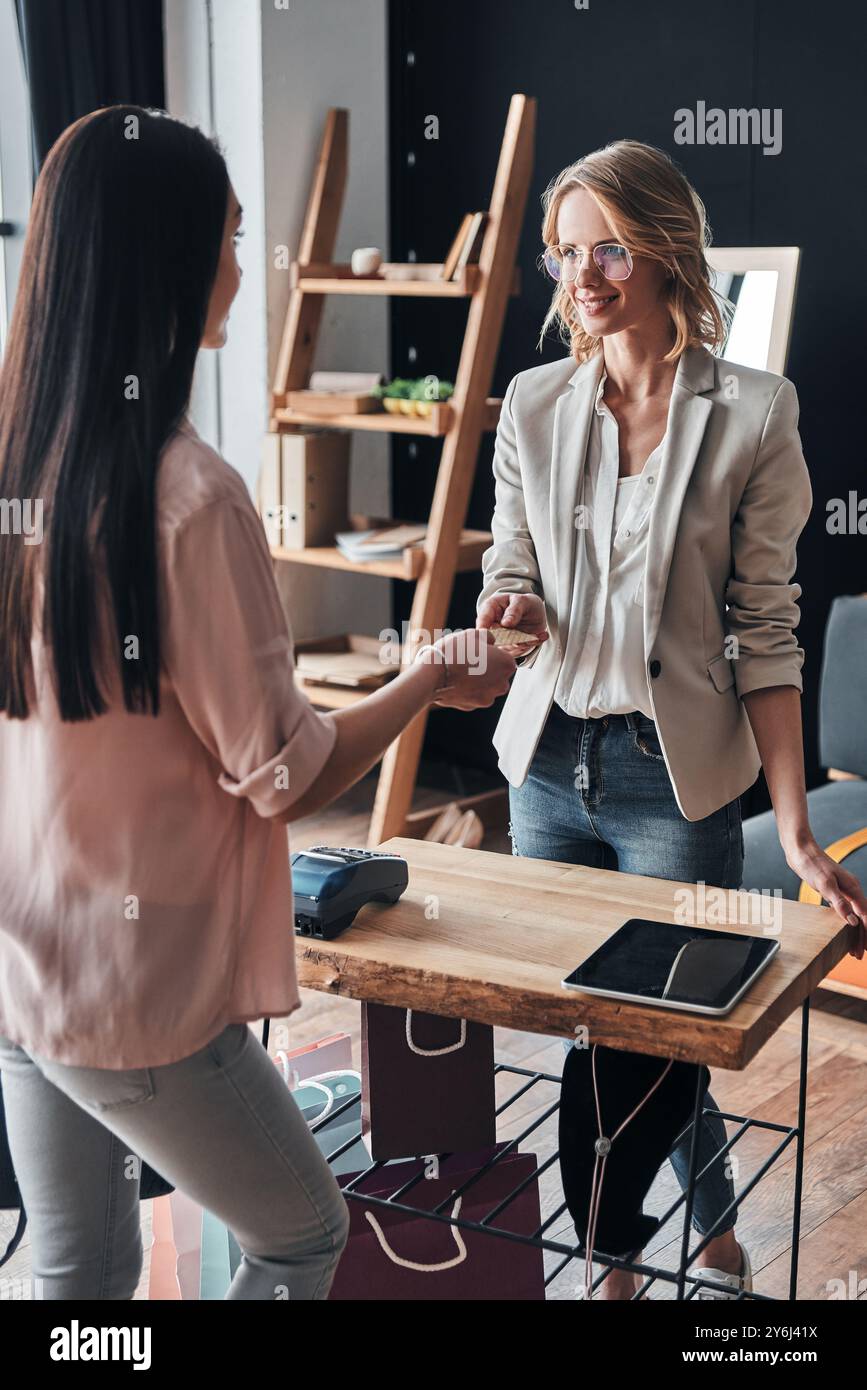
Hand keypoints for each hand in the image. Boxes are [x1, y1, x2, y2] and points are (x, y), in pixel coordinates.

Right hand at [416, 628, 516, 709]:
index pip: (505, 657)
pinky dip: (467, 689)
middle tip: (470, 659)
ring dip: (478, 680)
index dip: (493, 653)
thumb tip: (490, 642)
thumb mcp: (473, 634)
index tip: (480, 651)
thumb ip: (487, 637)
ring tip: (461, 670)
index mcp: (507, 664)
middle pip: (498, 674)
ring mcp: (488, 698)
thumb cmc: (455, 652)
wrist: (433, 675)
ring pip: (486, 686)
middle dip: (488, 668)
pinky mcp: (473, 706)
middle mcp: (502, 684)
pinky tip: (455, 681)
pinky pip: (473, 695)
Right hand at [476, 592, 549, 656]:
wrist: (535, 612)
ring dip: (524, 644)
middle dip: (511, 641)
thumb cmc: (525, 603)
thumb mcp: (522, 601)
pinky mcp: (510, 647)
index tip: (495, 637)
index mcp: (489, 609)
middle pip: (493, 639)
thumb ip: (514, 610)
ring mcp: (500, 638)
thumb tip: (505, 623)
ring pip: (506, 648)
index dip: (485, 631)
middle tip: (526, 637)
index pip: (482, 621)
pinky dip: (531, 645)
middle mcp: (492, 626)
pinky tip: (541, 636)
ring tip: (536, 635)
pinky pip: (518, 651)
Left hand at [786, 839, 866, 958]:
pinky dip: (846, 921)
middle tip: (858, 955)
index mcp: (853, 888)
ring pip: (854, 914)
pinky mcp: (833, 889)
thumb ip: (839, 902)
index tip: (863, 950)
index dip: (865, 934)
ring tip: (853, 947)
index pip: (865, 916)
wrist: (800, 850)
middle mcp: (851, 889)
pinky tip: (842, 929)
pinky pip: (845, 909)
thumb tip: (853, 921)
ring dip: (855, 931)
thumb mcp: (824, 884)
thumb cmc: (811, 864)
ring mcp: (842, 889)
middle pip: (862, 917)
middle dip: (862, 936)